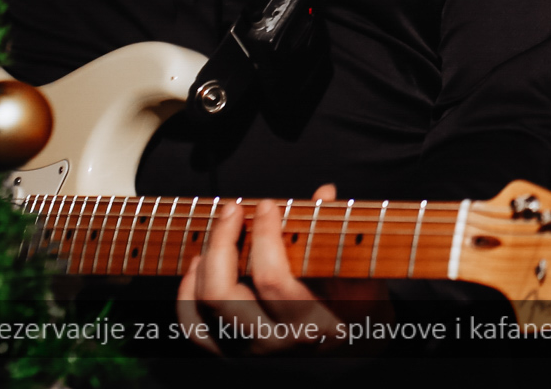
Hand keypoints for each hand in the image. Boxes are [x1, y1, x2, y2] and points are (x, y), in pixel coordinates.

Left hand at [176, 183, 385, 355]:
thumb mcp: (363, 277)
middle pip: (222, 294)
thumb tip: (323, 194)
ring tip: (221, 231)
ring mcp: (246, 352)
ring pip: (202, 307)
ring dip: (205, 262)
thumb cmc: (359, 311)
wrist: (348, 355)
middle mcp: (272, 344)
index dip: (265, 237)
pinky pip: (193, 326)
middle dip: (222, 243)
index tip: (268, 205)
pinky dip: (188, 292)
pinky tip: (200, 264)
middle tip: (233, 210)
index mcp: (310, 326)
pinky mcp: (229, 354)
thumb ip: (341, 237)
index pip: (272, 280)